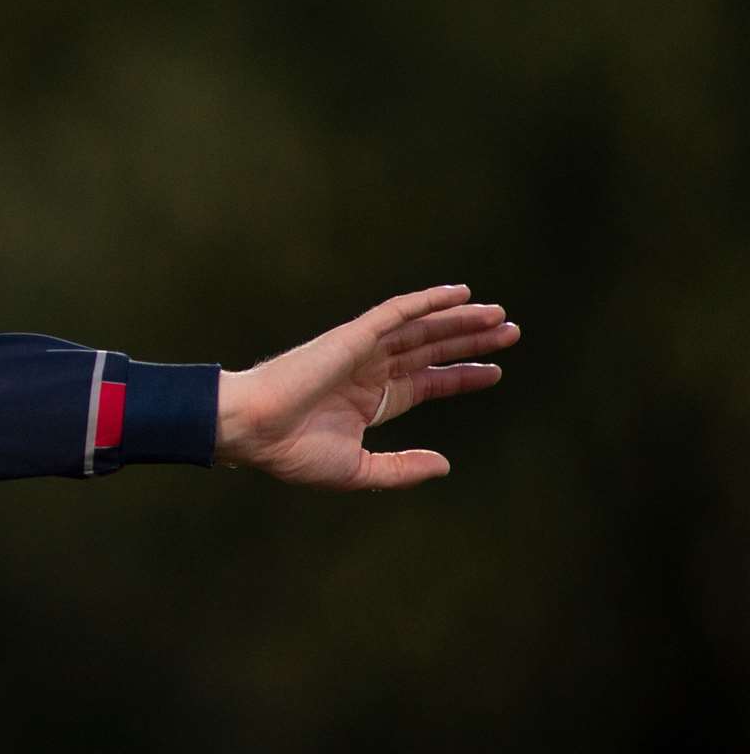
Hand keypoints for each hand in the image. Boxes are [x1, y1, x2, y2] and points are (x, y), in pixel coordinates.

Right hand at [213, 285, 519, 489]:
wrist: (254, 429)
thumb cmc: (292, 452)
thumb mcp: (359, 470)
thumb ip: (402, 468)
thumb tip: (444, 465)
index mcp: (370, 400)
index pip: (426, 382)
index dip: (460, 376)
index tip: (494, 372)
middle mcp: (370, 370)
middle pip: (431, 349)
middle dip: (470, 341)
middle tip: (510, 332)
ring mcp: (362, 350)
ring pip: (422, 328)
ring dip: (460, 320)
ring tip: (499, 315)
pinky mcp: (352, 336)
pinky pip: (396, 312)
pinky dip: (427, 301)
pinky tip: (459, 294)